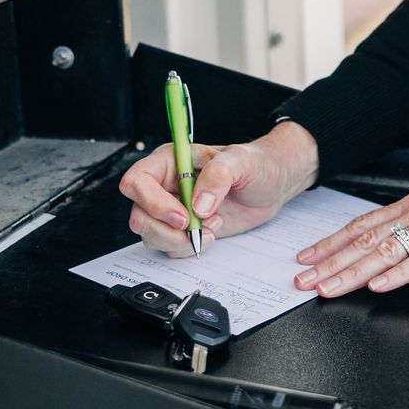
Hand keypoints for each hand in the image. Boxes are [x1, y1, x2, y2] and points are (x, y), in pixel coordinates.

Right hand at [119, 120, 319, 255]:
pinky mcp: (183, 229)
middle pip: (139, 215)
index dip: (152, 202)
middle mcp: (165, 186)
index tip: (182, 215)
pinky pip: (169, 247)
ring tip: (211, 225)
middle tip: (197, 226)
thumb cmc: (256, 164)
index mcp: (170, 161)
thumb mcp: (241, 162)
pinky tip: (212, 232)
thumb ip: (218, 176)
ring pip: (150, 235)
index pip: (137, 181)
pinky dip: (188, 248)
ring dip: (179, 241)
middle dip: (166, 229)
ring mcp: (172, 209)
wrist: (272, 184)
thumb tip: (198, 204)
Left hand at [293, 124, 408, 296]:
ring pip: (384, 250)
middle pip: (364, 240)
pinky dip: (399, 272)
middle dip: (329, 262)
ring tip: (325, 286)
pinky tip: (379, 285)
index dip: (333, 242)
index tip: (307, 255)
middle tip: (300, 278)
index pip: (363, 225)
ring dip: (351, 271)